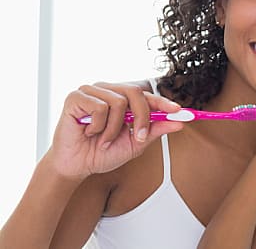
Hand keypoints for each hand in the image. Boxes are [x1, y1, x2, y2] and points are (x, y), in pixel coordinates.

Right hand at [46, 82, 183, 179]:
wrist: (76, 166)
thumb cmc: (102, 152)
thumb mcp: (135, 143)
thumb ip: (155, 130)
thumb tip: (179, 123)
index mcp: (122, 98)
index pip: (146, 95)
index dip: (163, 102)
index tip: (179, 111)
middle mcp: (107, 90)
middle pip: (135, 92)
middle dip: (142, 117)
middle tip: (139, 137)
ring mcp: (91, 91)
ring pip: (118, 102)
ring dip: (114, 128)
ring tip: (103, 139)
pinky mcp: (75, 97)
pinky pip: (99, 107)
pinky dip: (98, 125)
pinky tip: (89, 132)